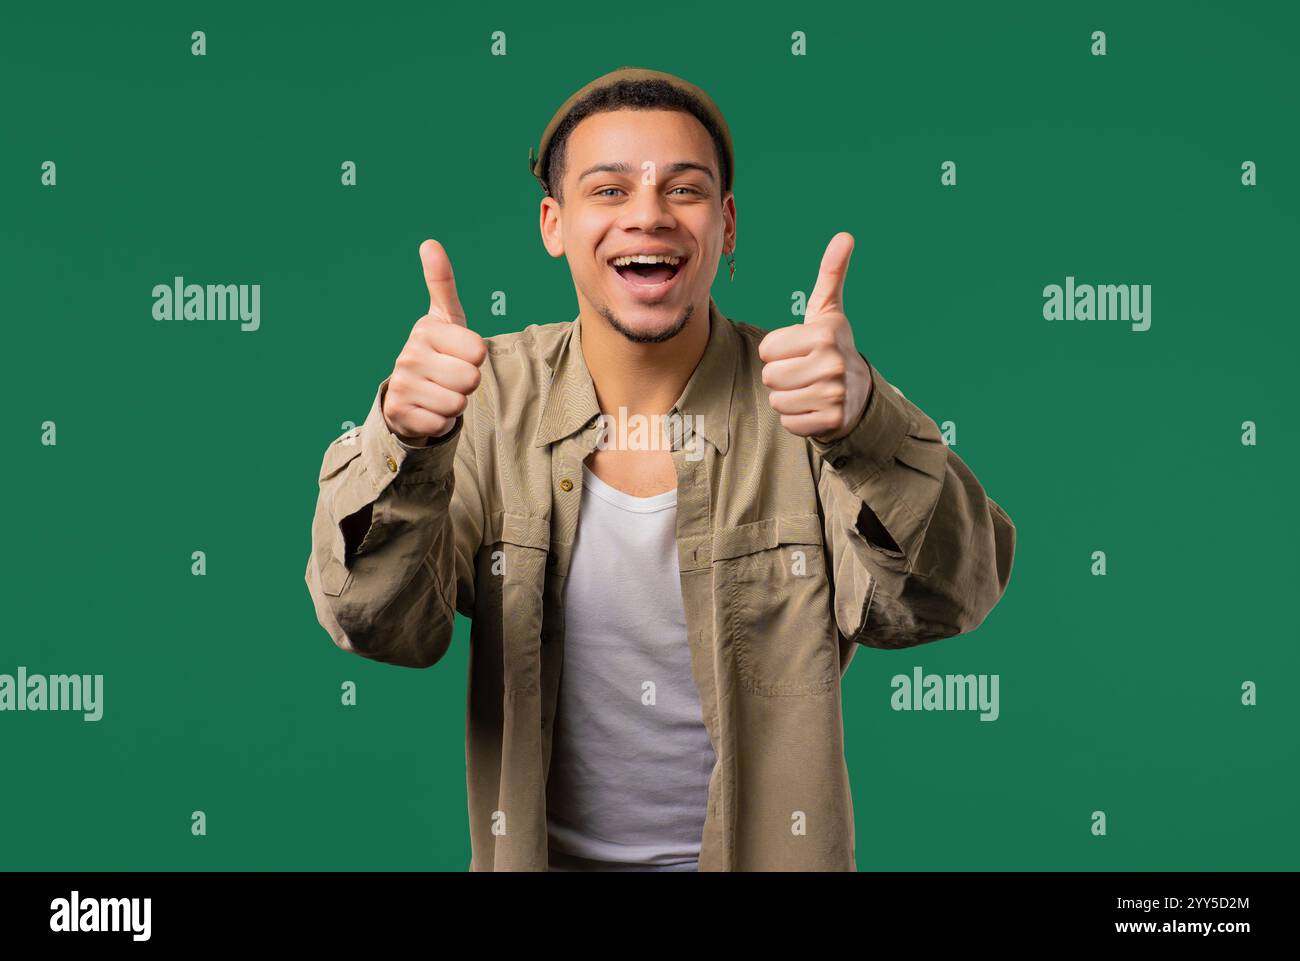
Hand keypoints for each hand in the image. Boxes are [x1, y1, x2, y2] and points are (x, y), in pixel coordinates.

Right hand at [382, 239, 487, 443]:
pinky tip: (430, 411)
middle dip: (468, 384)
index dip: (476, 358)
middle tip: (450, 378)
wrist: (410, 395)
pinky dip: (442, 423)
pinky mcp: (400, 413)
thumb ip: (442, 282)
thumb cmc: (439, 353)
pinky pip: (442, 424)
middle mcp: (409, 354)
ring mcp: (401, 384)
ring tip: (440, 393)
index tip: (458, 355)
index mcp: (425, 329)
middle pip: (471, 379)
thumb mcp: (445, 318)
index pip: (479, 351)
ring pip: (457, 404)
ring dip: (456, 404)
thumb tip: (430, 243)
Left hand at [758, 232, 871, 442]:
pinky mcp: (831, 420)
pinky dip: (797, 418)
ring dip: (787, 398)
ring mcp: (834, 394)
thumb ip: (831, 274)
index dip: (778, 352)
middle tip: (804, 372)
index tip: (800, 351)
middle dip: (781, 376)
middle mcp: (832, 363)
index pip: (767, 349)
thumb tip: (845, 235)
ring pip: (777, 401)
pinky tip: (814, 407)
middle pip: (769, 376)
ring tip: (808, 389)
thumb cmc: (833, 348)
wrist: (860, 394)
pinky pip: (789, 422)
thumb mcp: (829, 312)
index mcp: (825, 334)